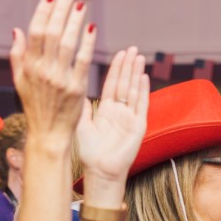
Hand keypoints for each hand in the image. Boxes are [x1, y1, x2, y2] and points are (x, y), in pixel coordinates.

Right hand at [10, 0, 93, 146]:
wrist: (48, 134)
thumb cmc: (35, 106)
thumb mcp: (20, 81)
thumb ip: (17, 54)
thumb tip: (16, 29)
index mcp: (28, 66)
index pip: (35, 31)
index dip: (43, 11)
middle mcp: (42, 70)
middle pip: (51, 32)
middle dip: (61, 10)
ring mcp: (59, 79)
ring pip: (67, 43)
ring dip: (75, 21)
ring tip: (82, 5)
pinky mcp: (76, 88)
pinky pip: (83, 60)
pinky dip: (87, 43)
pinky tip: (92, 28)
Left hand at [76, 47, 149, 182]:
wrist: (101, 172)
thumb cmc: (90, 153)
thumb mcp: (82, 125)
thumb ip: (82, 107)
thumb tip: (76, 88)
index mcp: (106, 110)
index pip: (112, 84)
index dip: (116, 69)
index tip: (119, 53)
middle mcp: (119, 112)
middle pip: (124, 84)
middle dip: (128, 66)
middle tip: (132, 48)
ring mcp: (130, 118)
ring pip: (133, 91)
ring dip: (136, 74)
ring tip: (139, 57)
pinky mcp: (138, 126)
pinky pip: (141, 105)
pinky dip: (143, 91)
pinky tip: (144, 77)